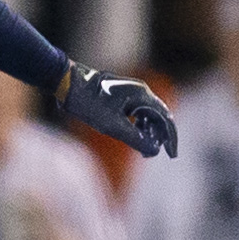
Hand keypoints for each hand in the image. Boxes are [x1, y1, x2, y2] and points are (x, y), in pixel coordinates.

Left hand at [57, 62, 177, 157]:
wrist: (67, 83)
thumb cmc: (88, 103)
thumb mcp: (112, 125)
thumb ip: (135, 139)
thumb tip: (154, 151)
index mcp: (141, 95)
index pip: (165, 119)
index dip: (170, 139)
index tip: (171, 155)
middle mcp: (140, 91)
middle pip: (159, 116)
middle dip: (159, 136)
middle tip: (154, 154)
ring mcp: (131, 91)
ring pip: (148, 114)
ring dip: (149, 132)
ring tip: (145, 149)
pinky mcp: (122, 95)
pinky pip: (138, 111)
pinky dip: (139, 125)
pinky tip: (135, 135)